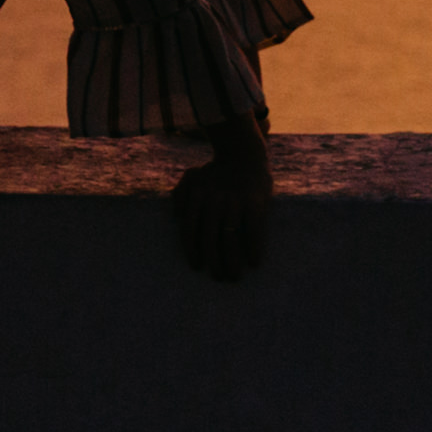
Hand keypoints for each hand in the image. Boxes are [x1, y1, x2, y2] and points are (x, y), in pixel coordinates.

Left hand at [172, 132, 270, 283]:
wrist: (245, 154)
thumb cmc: (217, 171)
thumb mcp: (193, 176)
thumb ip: (180, 193)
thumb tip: (176, 217)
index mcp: (196, 196)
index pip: (189, 229)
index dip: (192, 250)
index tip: (196, 267)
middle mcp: (213, 200)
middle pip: (209, 238)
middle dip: (213, 262)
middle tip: (218, 277)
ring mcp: (234, 201)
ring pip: (230, 238)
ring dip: (232, 261)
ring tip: (234, 277)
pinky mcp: (255, 202)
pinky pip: (253, 230)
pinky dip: (253, 248)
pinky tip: (254, 262)